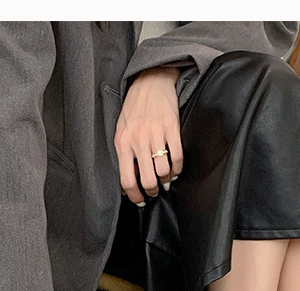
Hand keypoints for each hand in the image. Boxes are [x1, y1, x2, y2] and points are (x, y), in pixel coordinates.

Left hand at [114, 66, 183, 205]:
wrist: (150, 82)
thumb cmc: (134, 110)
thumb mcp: (122, 132)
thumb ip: (125, 155)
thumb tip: (130, 183)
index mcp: (123, 143)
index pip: (127, 179)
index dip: (135, 195)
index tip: (141, 200)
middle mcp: (138, 140)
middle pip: (148, 180)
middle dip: (153, 191)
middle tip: (155, 191)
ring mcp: (155, 133)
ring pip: (164, 171)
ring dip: (166, 180)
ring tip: (166, 179)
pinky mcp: (171, 127)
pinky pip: (177, 157)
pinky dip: (177, 168)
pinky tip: (175, 169)